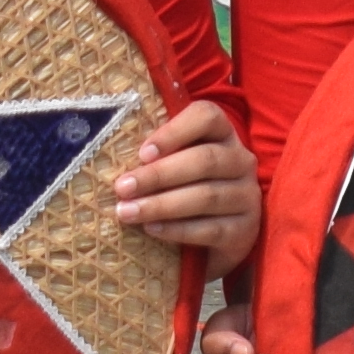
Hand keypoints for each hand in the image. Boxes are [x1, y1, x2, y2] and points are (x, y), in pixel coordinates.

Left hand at [108, 102, 258, 273]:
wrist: (214, 236)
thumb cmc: (182, 189)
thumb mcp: (172, 163)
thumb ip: (153, 154)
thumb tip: (106, 148)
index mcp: (222, 135)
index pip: (208, 117)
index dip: (175, 132)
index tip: (142, 153)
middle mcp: (241, 161)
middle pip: (205, 160)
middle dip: (159, 174)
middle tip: (122, 188)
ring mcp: (247, 196)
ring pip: (207, 196)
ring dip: (162, 205)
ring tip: (127, 212)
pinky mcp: (245, 230)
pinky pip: (212, 229)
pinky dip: (179, 230)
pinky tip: (152, 230)